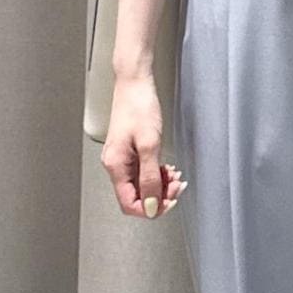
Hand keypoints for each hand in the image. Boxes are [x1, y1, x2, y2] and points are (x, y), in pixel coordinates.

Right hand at [101, 73, 188, 218]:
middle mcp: (115, 165)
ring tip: (174, 176)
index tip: (169, 201)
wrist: (134, 84)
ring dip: (161, 185)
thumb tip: (151, 204)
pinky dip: (157, 174)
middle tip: (177, 185)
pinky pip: (143, 173)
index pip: (129, 204)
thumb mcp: (149, 144)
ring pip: (142, 186)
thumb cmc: (139, 106)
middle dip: (159, 195)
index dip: (151, 208)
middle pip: (137, 196)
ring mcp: (122, 159)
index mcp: (116, 166)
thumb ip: (150, 178)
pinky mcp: (129, 152)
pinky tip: (167, 168)